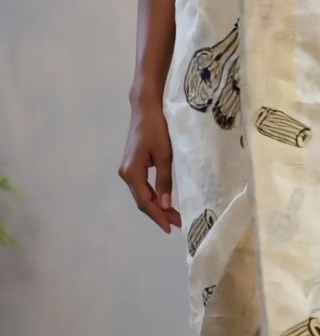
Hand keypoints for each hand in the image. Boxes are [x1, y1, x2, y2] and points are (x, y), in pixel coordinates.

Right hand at [119, 95, 181, 234]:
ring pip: (142, 194)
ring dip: (157, 206)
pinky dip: (153, 195)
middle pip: (142, 200)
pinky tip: (164, 201)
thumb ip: (164, 181)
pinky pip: (142, 186)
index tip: (171, 228)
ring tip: (174, 216)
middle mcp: (126, 173)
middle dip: (159, 213)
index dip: (158, 216)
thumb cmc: (157, 128)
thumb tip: (165, 204)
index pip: (145, 202)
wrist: (146, 108)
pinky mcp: (133, 165)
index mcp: (131, 173)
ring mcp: (128, 169)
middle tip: (177, 224)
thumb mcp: (164, 156)